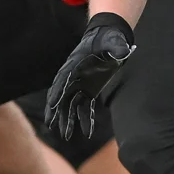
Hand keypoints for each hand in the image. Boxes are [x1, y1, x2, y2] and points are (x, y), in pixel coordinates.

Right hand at [45, 13, 135, 140]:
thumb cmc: (109, 39)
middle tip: (50, 125)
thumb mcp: (113, 41)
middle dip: (55, 111)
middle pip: (61, 95)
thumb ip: (116, 47)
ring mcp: (80, 85)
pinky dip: (85, 120)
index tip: (52, 104)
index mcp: (76, 64)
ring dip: (68, 120)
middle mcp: (74, 76)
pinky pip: (84, 107)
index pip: (63, 79)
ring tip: (66, 135)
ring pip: (70, 105)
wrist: (108, 38)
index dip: (57, 92)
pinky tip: (88, 133)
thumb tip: (123, 51)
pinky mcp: (89, 91)